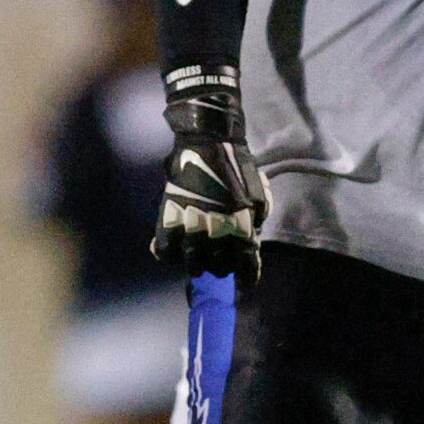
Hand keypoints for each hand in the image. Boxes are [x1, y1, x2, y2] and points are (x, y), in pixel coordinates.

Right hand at [152, 80, 267, 280]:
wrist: (208, 144)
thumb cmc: (238, 168)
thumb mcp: (258, 197)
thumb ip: (254, 222)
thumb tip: (249, 239)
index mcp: (243, 231)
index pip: (247, 270)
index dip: (247, 277)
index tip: (245, 279)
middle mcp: (217, 237)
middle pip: (219, 270)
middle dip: (222, 266)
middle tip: (221, 257)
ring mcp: (190, 230)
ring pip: (192, 266)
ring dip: (197, 264)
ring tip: (198, 255)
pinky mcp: (168, 220)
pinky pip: (165, 252)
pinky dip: (168, 253)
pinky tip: (175, 247)